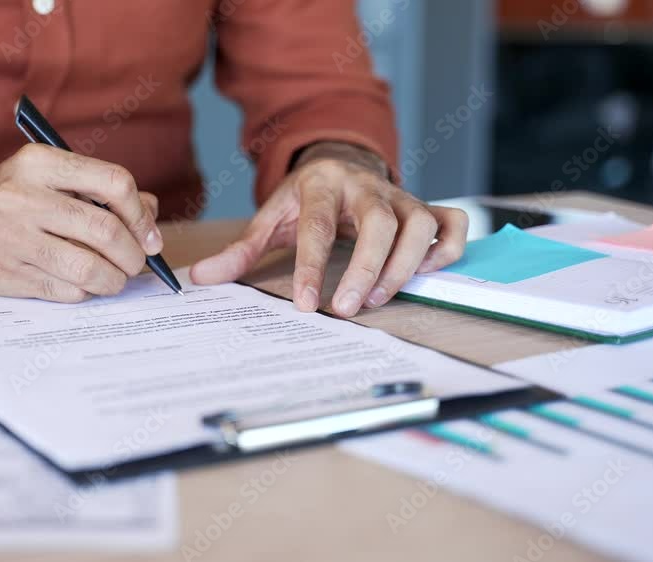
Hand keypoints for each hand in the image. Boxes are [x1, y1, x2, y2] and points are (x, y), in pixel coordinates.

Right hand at [0, 144, 161, 301]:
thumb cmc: (10, 200)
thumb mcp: (48, 178)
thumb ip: (100, 190)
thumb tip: (151, 216)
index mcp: (40, 163)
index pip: (114, 183)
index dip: (141, 214)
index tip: (149, 235)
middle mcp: (23, 197)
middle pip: (105, 230)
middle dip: (133, 255)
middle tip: (137, 263)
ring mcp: (11, 238)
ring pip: (89, 268)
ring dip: (114, 280)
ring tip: (115, 279)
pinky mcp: (6, 274)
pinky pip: (66, 291)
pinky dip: (85, 291)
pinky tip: (82, 284)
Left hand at [190, 144, 467, 316]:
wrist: (340, 162)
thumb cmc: (305, 198)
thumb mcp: (271, 216)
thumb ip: (240, 250)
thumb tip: (200, 278)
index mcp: (321, 184)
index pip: (318, 227)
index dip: (311, 267)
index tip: (307, 305)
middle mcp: (366, 186)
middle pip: (380, 224)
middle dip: (365, 270)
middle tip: (347, 309)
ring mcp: (401, 196)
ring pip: (419, 226)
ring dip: (404, 266)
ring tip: (377, 299)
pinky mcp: (426, 207)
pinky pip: (452, 225)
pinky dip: (447, 251)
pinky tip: (423, 274)